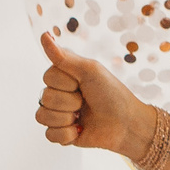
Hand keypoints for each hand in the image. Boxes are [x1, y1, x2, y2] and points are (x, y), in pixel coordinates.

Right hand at [36, 34, 150, 156]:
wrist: (127, 124)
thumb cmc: (112, 94)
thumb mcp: (89, 71)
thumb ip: (63, 57)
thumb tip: (44, 35)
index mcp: (64, 76)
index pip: (47, 77)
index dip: (66, 82)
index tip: (83, 84)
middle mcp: (59, 94)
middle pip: (44, 97)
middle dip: (69, 101)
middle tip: (86, 101)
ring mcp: (59, 114)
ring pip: (42, 116)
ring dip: (66, 118)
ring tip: (82, 116)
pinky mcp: (61, 133)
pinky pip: (48, 134)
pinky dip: (67, 134)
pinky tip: (80, 129)